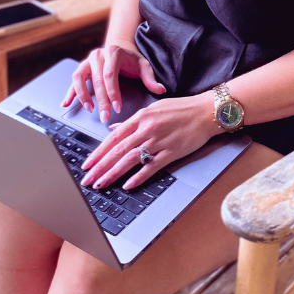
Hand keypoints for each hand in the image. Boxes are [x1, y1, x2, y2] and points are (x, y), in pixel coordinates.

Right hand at [61, 41, 165, 122]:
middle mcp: (97, 56)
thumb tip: (160, 89)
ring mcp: (87, 61)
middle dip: (100, 100)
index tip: (117, 107)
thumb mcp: (143, 65)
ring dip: (82, 95)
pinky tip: (66, 104)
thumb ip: (150, 78)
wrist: (119, 48)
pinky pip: (73, 81)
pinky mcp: (81, 68)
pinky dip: (69, 92)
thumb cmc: (131, 59)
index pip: (110, 75)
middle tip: (105, 116)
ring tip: (89, 110)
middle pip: (96, 80)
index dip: (112, 92)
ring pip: (79, 78)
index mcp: (113, 53)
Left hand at [79, 92, 218, 191]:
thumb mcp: (153, 109)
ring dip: (113, 173)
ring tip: (101, 184)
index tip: (87, 164)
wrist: (206, 111)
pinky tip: (128, 185)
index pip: (113, 137)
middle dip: (100, 167)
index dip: (98, 152)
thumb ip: (132, 121)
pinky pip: (152, 166)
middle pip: (118, 150)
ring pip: (131, 159)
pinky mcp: (172, 151)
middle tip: (87, 179)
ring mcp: (159, 140)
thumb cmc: (181, 109)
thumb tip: (113, 129)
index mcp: (140, 117)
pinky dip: (139, 176)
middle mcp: (147, 128)